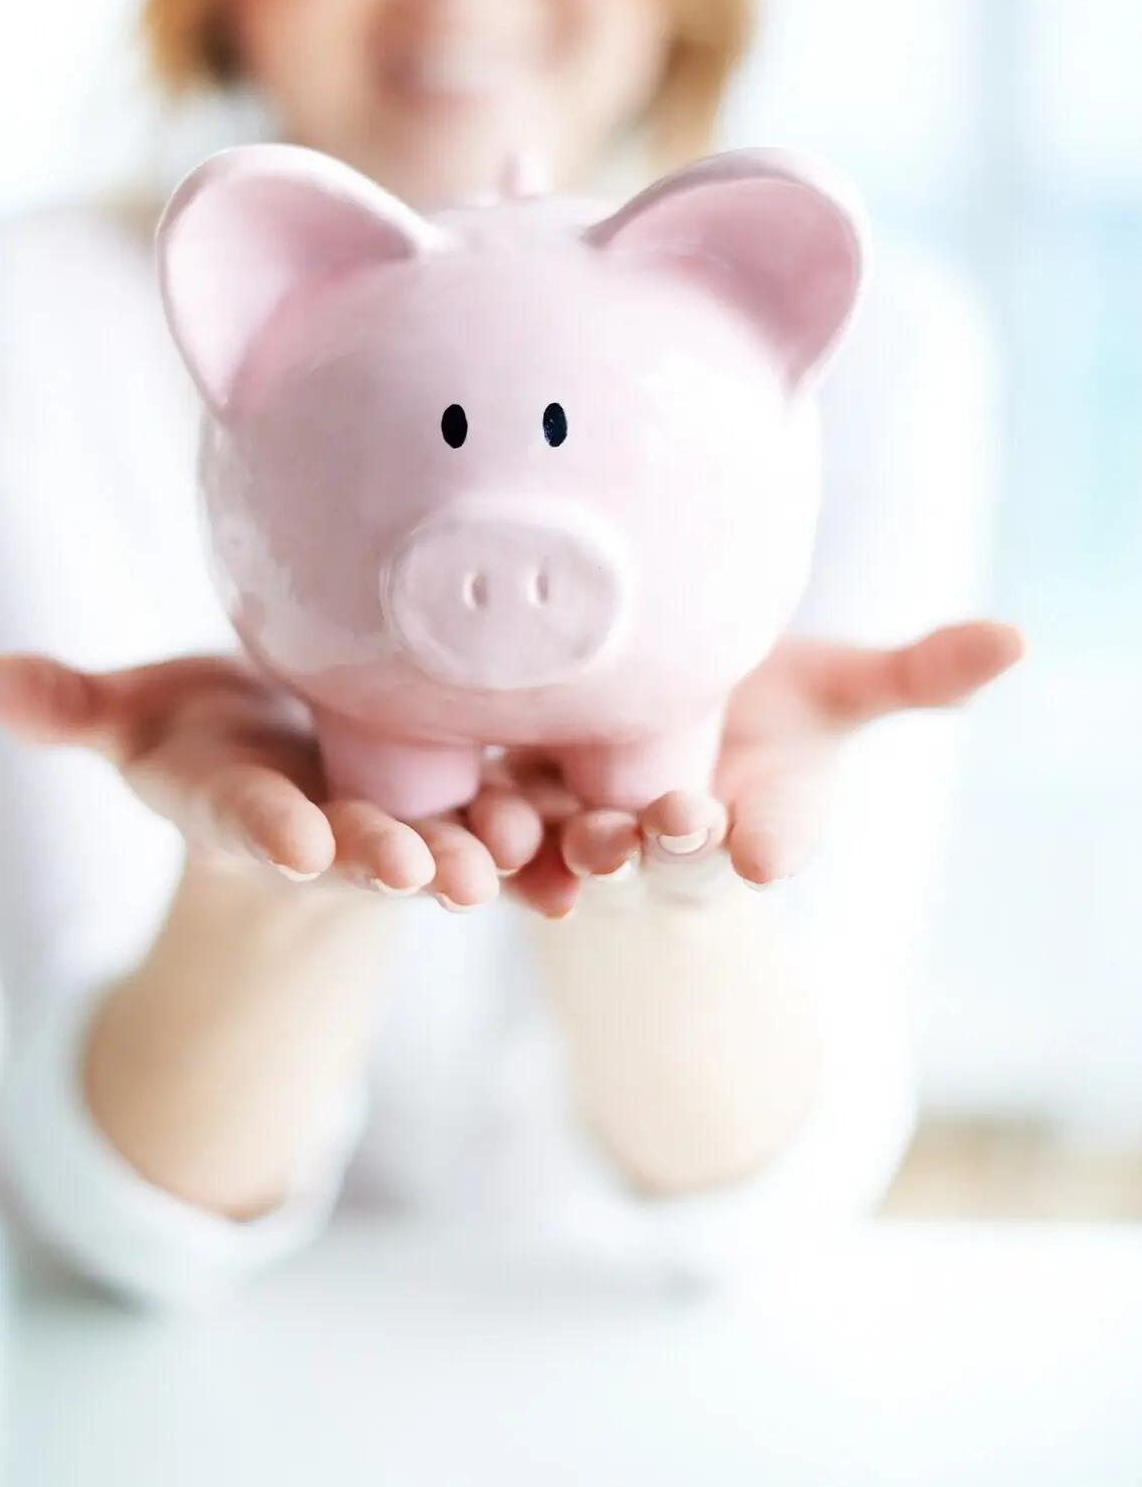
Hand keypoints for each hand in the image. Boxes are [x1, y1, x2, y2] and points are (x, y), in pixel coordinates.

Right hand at [0, 651, 544, 910]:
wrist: (291, 759)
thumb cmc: (206, 729)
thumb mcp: (137, 718)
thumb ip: (69, 707)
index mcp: (243, 800)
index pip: (250, 816)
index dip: (268, 828)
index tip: (289, 840)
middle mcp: (326, 823)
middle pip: (356, 843)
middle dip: (385, 858)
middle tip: (424, 874)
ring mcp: (400, 822)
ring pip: (445, 845)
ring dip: (480, 860)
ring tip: (517, 868)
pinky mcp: (464, 809)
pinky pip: (512, 832)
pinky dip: (544, 848)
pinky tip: (587, 857)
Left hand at [475, 619, 1028, 914]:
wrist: (655, 704)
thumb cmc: (769, 705)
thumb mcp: (841, 692)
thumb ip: (916, 676)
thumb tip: (1019, 639)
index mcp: (754, 817)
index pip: (773, 833)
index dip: (772, 839)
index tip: (766, 847)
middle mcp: (666, 833)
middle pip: (662, 846)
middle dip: (662, 841)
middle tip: (664, 828)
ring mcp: (585, 821)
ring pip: (570, 844)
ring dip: (563, 846)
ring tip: (558, 831)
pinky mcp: (512, 796)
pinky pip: (493, 822)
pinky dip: (483, 829)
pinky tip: (466, 820)